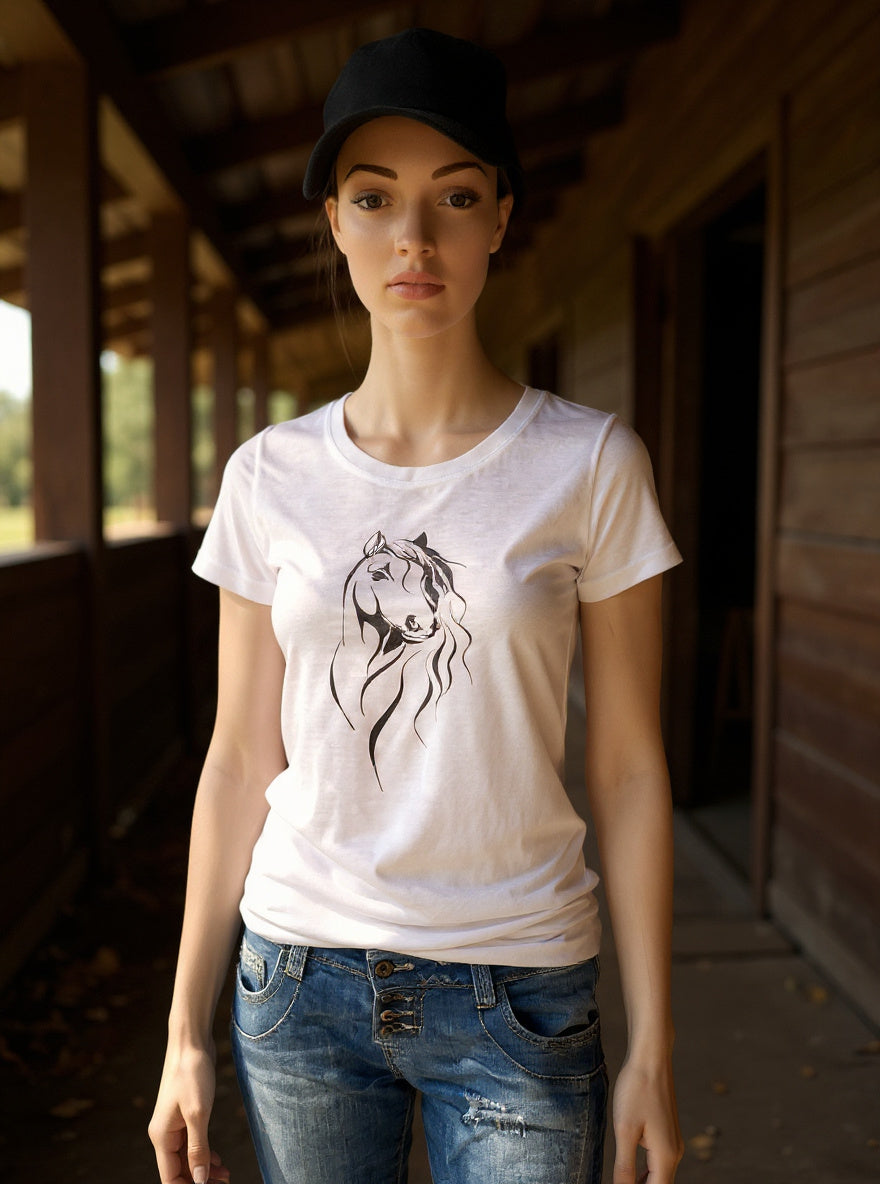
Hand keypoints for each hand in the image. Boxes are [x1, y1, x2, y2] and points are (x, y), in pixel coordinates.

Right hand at [148, 1044, 230, 1183]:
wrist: (191, 1042)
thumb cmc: (192, 1073)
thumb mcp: (198, 1113)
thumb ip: (198, 1149)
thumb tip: (198, 1181)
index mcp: (162, 1137)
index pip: (170, 1177)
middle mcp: (165, 1134)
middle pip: (179, 1170)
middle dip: (199, 1180)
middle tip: (225, 1183)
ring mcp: (174, 1124)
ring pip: (187, 1157)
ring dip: (204, 1169)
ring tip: (226, 1175)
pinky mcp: (185, 1114)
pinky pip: (192, 1143)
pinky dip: (205, 1154)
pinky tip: (218, 1160)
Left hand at [611, 1054, 683, 1182]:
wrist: (651, 1057)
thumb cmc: (637, 1089)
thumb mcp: (625, 1130)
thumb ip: (624, 1166)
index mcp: (666, 1156)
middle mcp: (674, 1152)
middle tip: (618, 1181)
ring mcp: (672, 1141)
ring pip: (658, 1175)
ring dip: (642, 1181)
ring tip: (621, 1179)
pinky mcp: (666, 1132)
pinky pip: (657, 1161)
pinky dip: (645, 1170)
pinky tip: (629, 1168)